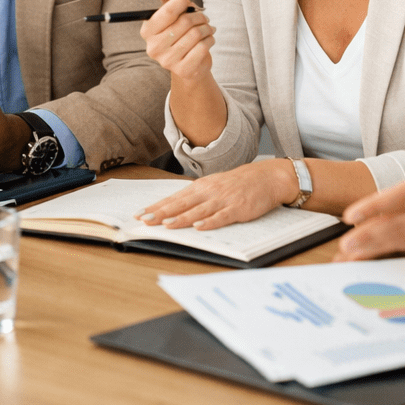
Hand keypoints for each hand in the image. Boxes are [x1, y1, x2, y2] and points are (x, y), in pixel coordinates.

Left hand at [135, 159, 297, 229]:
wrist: (265, 177)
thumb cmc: (236, 184)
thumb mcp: (213, 186)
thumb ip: (195, 197)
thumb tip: (173, 208)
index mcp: (201, 186)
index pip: (174, 198)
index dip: (156, 206)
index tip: (140, 214)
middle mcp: (209, 191)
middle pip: (181, 204)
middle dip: (161, 212)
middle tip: (144, 220)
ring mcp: (223, 200)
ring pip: (198, 210)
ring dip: (182, 218)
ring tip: (166, 225)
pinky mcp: (238, 208)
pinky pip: (222, 216)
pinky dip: (210, 221)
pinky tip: (199, 226)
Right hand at [140, 0, 214, 81]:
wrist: (191, 62)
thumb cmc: (181, 30)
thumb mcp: (173, 10)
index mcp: (147, 30)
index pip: (167, 12)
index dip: (182, 2)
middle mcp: (153, 47)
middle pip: (185, 23)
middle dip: (199, 16)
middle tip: (203, 17)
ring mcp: (167, 61)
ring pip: (196, 34)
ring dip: (207, 28)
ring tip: (207, 29)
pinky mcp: (183, 70)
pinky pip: (203, 48)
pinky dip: (210, 40)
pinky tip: (208, 41)